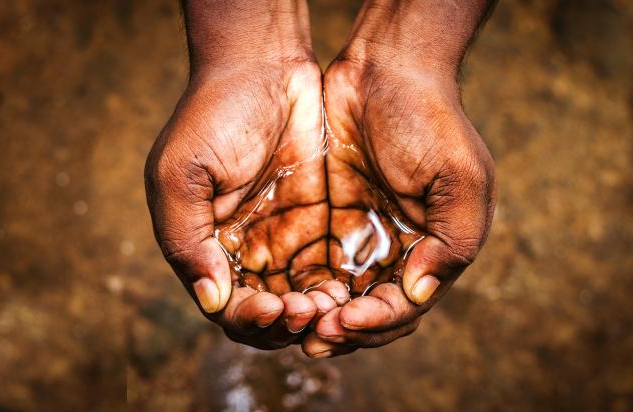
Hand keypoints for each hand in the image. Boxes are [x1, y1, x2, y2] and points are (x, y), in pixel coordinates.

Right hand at [146, 60, 337, 349]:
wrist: (263, 62)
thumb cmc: (212, 113)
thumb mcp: (181, 173)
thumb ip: (186, 239)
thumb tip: (211, 300)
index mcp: (203, 246)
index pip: (225, 307)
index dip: (249, 319)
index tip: (274, 308)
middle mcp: (242, 250)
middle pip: (265, 316)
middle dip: (285, 325)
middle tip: (309, 312)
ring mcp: (281, 237)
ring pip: (300, 302)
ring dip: (314, 315)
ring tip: (332, 305)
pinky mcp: (318, 221)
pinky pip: (328, 270)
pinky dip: (337, 289)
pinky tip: (348, 287)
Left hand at [301, 57, 496, 357]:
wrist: (384, 67)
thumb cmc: (430, 119)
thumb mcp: (459, 177)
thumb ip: (452, 242)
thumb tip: (419, 295)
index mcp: (430, 252)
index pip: (403, 308)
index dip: (377, 323)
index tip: (346, 321)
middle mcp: (391, 254)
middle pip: (365, 314)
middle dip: (341, 331)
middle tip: (312, 337)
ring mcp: (354, 238)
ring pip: (332, 297)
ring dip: (313, 316)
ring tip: (290, 319)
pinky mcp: (319, 220)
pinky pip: (303, 265)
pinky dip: (292, 284)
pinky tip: (274, 292)